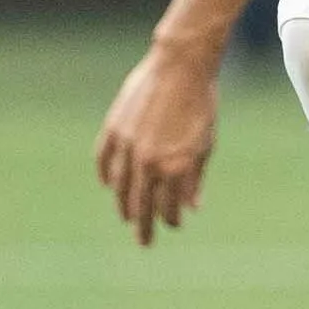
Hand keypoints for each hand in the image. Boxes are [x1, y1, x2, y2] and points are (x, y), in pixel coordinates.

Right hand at [97, 32, 219, 242]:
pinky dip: (106, 174)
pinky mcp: (114, 128)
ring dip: (124, 205)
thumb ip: (195, 179)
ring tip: (126, 217)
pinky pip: (104, 159)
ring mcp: (128, 146)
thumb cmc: (201, 104)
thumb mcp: (205, 144)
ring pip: (121, 187)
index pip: (168, 208)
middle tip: (144, 243)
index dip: (171, 220)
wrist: (181, 66)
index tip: (173, 225)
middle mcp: (149, 162)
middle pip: (142, 205)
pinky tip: (108, 185)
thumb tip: (192, 208)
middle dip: (144, 226)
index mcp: (175, 168)